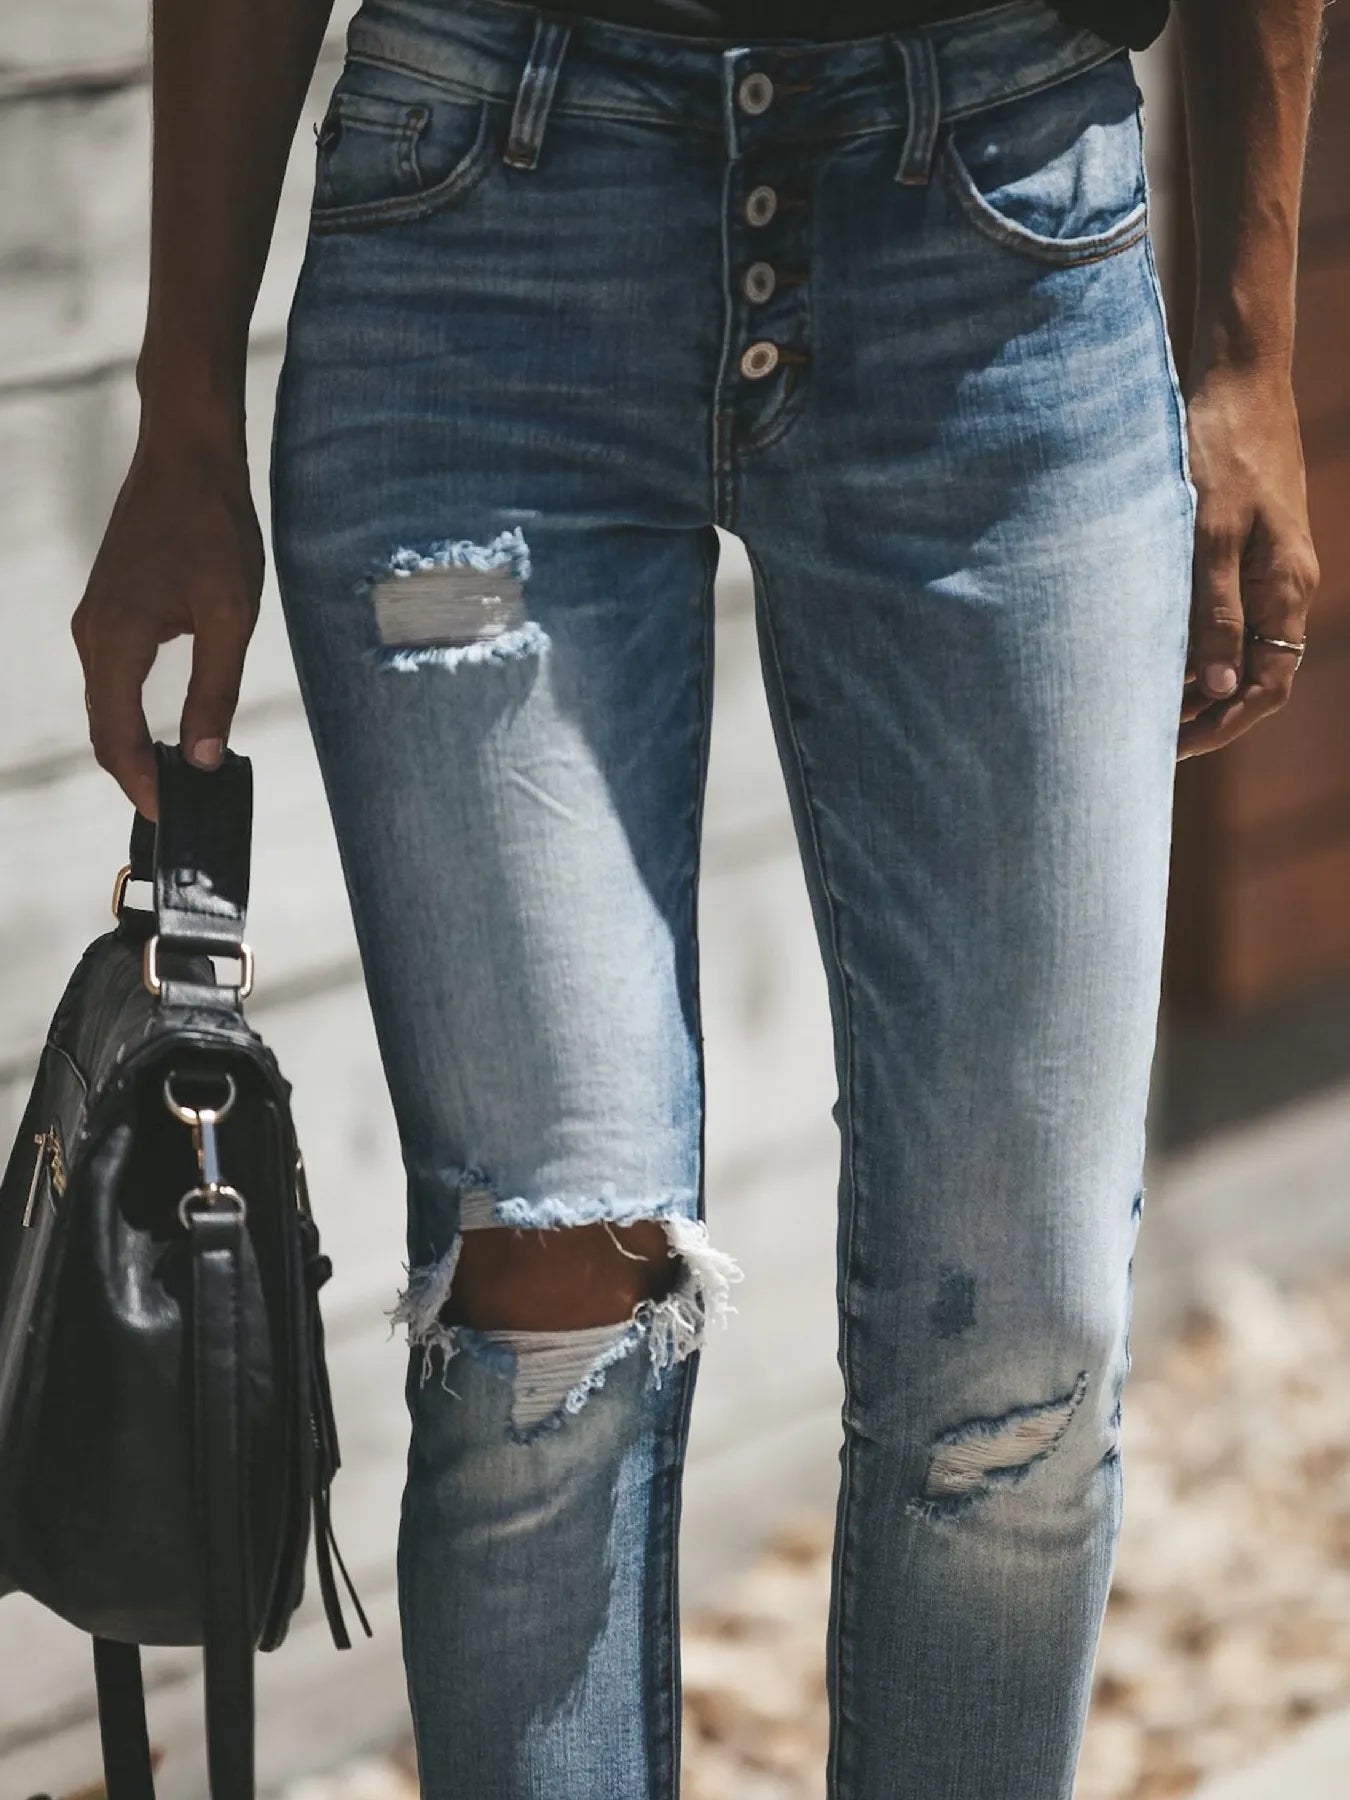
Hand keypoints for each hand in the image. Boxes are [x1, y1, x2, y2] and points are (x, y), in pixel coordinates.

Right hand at [72, 430, 262, 818]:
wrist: (188, 454)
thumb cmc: (213, 526)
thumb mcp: (229, 615)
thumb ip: (215, 689)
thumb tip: (207, 757)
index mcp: (116, 639)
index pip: (116, 735)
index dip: (139, 784)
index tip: (166, 818)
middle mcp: (93, 633)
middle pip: (104, 726)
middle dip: (134, 775)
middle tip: (175, 814)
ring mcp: (97, 620)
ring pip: (106, 704)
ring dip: (133, 747)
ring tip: (176, 785)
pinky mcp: (111, 608)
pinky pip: (113, 678)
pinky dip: (132, 715)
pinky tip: (168, 734)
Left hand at [1179, 361, 1318, 758]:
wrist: (1238, 380)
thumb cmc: (1220, 447)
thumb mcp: (1211, 533)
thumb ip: (1214, 612)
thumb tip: (1219, 690)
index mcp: (1284, 590)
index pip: (1265, 688)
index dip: (1221, 727)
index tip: (1169, 751)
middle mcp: (1281, 588)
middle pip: (1249, 678)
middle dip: (1202, 716)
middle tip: (1142, 744)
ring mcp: (1263, 570)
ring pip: (1233, 649)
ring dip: (1191, 683)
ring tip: (1134, 708)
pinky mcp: (1241, 551)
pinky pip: (1220, 616)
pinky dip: (1187, 642)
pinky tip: (1142, 653)